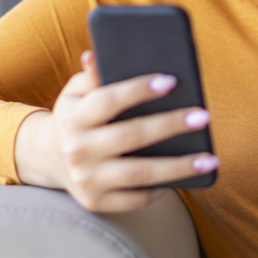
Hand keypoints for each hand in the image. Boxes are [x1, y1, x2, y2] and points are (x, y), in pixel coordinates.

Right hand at [13, 51, 218, 211]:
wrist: (48, 157)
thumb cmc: (77, 115)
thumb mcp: (77, 92)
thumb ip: (93, 75)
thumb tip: (96, 55)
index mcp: (73, 117)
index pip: (107, 100)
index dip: (138, 90)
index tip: (171, 81)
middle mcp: (77, 149)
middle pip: (131, 136)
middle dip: (170, 125)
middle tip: (203, 116)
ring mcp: (87, 179)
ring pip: (140, 174)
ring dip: (179, 167)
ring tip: (210, 158)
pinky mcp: (96, 202)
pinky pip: (136, 198)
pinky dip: (162, 188)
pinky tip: (186, 177)